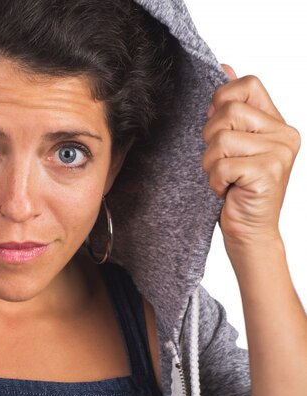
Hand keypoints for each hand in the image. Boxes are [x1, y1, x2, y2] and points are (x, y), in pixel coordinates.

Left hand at [201, 64, 300, 246]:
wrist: (249, 230)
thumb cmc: (237, 188)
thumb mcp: (232, 144)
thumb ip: (231, 108)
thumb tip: (225, 67)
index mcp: (276, 123)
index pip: (247, 84)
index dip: (221, 99)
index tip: (217, 126)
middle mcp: (284, 134)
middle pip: (228, 111)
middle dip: (210, 139)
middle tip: (220, 162)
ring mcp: (279, 153)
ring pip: (221, 139)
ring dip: (210, 163)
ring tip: (224, 178)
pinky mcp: (268, 173)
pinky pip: (221, 164)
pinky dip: (215, 180)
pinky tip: (227, 190)